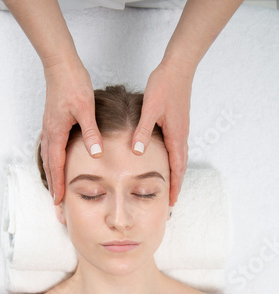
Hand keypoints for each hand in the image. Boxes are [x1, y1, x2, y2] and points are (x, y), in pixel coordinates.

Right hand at [40, 57, 102, 203]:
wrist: (60, 65)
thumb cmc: (73, 84)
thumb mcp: (85, 108)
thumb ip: (91, 132)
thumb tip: (96, 154)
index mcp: (56, 132)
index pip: (56, 165)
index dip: (58, 184)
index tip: (59, 201)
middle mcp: (49, 132)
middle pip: (49, 165)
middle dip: (53, 185)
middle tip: (56, 203)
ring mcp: (49, 127)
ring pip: (47, 157)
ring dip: (51, 174)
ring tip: (55, 188)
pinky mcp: (52, 122)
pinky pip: (49, 148)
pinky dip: (51, 161)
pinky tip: (56, 163)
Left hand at [131, 60, 192, 205]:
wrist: (178, 67)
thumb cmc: (164, 86)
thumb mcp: (150, 109)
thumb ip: (143, 131)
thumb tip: (138, 152)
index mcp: (176, 135)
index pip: (177, 167)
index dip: (175, 185)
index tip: (172, 201)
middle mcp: (181, 135)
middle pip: (181, 166)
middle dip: (177, 184)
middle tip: (172, 200)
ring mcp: (181, 130)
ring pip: (180, 158)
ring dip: (177, 173)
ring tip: (171, 186)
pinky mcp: (178, 124)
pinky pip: (178, 148)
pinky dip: (175, 161)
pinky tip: (168, 161)